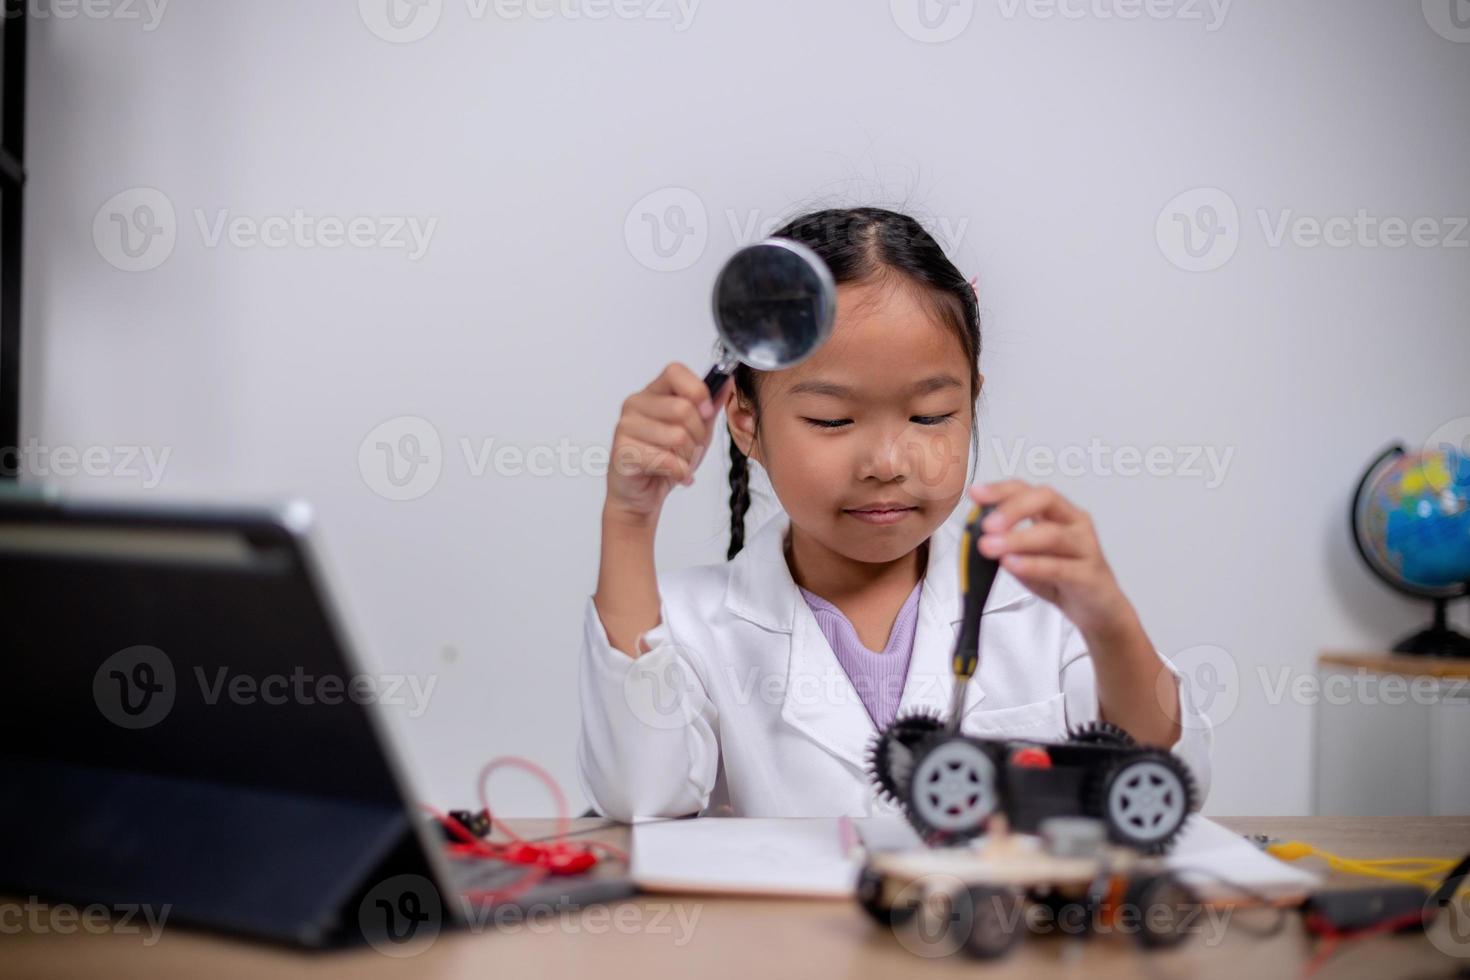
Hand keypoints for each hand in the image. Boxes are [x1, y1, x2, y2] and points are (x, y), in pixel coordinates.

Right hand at [605, 363, 726, 525]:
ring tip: (680, 462)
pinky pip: (667, 460)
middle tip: (691, 448)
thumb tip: (727, 383)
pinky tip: (674, 474)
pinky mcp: (623, 452)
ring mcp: (626, 427)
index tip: (706, 411)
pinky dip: (680, 472)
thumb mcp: (696, 430)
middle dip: (697, 435)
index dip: (697, 390)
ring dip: (688, 457)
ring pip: (677, 436)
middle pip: (683, 408)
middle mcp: (635, 404)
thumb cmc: (666, 459)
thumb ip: (709, 406)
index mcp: (653, 392)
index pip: (675, 372)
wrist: (641, 495)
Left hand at [968, 480, 1133, 641]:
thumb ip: (1006, 543)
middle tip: (986, 524)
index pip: (1029, 490)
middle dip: (1012, 508)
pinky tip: (1013, 564)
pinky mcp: (1089, 575)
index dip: (1001, 489)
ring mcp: (1085, 547)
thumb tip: (977, 534)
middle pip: (1045, 500)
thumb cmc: (1063, 579)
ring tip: (990, 546)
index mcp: (1058, 513)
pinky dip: (1033, 565)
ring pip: (1051, 534)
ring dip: (1017, 539)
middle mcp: (1074, 523)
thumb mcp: (1028, 557)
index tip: (976, 494)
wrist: (1098, 610)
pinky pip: (1059, 567)